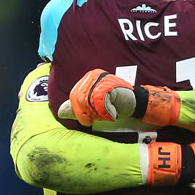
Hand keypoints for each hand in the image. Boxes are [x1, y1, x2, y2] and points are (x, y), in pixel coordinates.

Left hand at [58, 69, 180, 126]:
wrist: (135, 104)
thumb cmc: (114, 105)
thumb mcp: (93, 106)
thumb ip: (78, 108)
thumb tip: (60, 112)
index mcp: (88, 77)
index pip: (74, 95)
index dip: (78, 110)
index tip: (86, 120)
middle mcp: (93, 74)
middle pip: (79, 98)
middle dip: (86, 113)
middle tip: (96, 119)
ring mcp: (101, 78)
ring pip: (88, 102)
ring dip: (97, 113)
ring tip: (106, 114)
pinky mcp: (108, 85)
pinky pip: (99, 102)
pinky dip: (105, 112)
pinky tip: (112, 113)